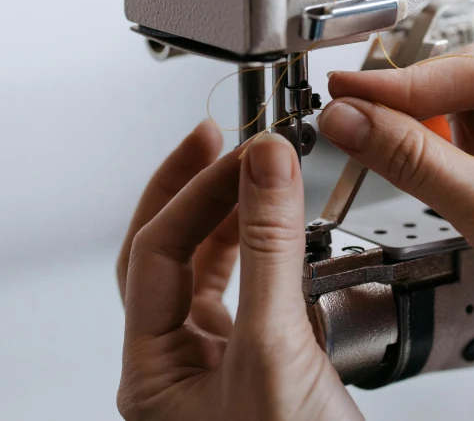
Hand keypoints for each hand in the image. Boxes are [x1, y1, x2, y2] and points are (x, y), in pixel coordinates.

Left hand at [116, 122, 360, 420]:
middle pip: (170, 254)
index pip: (159, 253)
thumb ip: (270, 251)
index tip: (241, 154)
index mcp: (154, 370)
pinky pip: (252, 288)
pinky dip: (266, 249)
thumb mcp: (275, 349)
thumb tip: (266, 167)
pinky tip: (281, 224)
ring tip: (254, 170)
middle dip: (192, 191)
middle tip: (219, 140)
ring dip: (231, 215)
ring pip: (212, 269)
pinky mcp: (263, 358)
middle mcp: (179, 362)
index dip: (196, 195)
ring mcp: (220, 359)